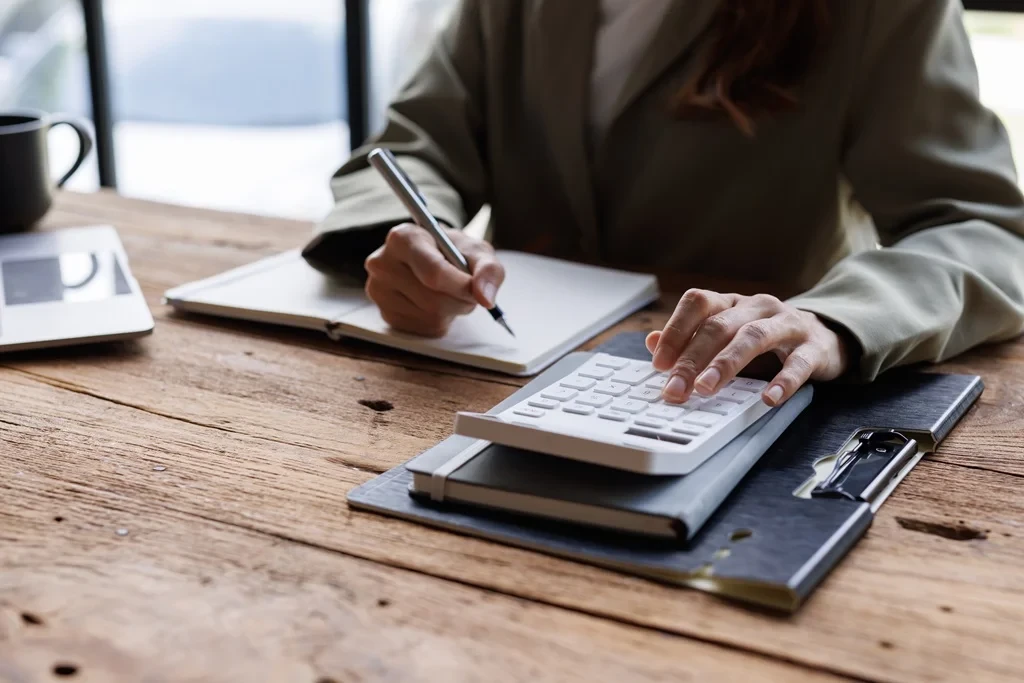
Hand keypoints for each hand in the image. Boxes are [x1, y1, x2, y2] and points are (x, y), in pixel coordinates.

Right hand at [364, 223, 503, 336]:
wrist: (432, 257)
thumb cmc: (453, 252)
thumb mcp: (476, 251)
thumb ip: (488, 269)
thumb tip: (485, 298)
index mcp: (403, 238)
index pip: (434, 272)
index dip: (461, 286)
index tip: (477, 291)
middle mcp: (383, 263)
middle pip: (433, 299)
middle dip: (460, 300)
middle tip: (468, 292)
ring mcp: (380, 291)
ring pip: (430, 316)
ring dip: (452, 311)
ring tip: (450, 294)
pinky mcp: (385, 314)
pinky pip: (424, 329)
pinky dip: (440, 321)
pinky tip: (437, 305)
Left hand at [646, 290, 849, 406]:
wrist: (825, 338)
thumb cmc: (767, 339)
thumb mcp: (728, 336)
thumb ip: (691, 340)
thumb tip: (651, 342)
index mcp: (733, 303)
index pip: (698, 303)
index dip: (675, 330)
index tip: (659, 362)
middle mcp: (758, 307)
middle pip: (720, 326)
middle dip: (693, 358)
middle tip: (676, 388)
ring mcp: (787, 324)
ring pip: (753, 337)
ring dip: (726, 364)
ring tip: (707, 389)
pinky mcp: (814, 347)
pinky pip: (798, 363)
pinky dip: (783, 381)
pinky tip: (768, 398)